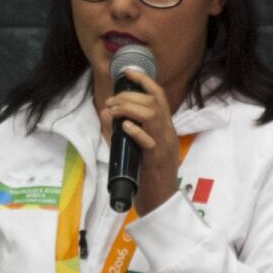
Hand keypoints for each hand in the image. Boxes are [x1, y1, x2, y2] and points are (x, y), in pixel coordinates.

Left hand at [101, 67, 180, 215]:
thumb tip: (105, 112)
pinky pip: (149, 142)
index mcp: (164, 128)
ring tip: (114, 109)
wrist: (160, 202)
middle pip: (154, 102)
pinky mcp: (157, 161)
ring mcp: (164, 146)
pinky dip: (136, 131)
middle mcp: (167, 133)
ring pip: (153, 116)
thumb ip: (119, 131)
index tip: (128, 71)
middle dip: (130, 95)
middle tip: (111, 100)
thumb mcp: (133, 148)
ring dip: (130, 108)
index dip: (145, 81)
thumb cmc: (147, 175)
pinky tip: (124, 126)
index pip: (159, 96)